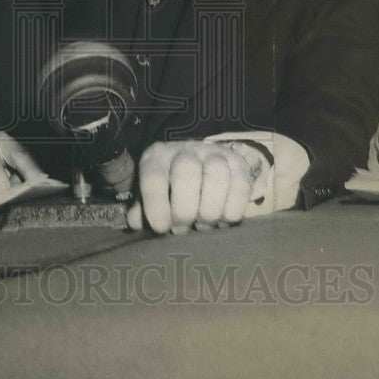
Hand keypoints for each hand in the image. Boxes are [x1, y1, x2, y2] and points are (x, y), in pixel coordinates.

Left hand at [126, 140, 266, 234]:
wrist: (201, 170)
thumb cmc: (171, 193)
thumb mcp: (153, 198)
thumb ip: (143, 211)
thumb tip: (136, 222)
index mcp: (158, 157)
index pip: (154, 176)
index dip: (156, 204)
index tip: (161, 228)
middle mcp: (186, 150)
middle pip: (186, 171)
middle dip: (184, 209)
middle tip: (184, 229)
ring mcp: (215, 153)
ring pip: (217, 174)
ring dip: (210, 209)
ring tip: (204, 226)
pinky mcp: (239, 163)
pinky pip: (242, 184)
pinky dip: (234, 208)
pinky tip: (223, 221)